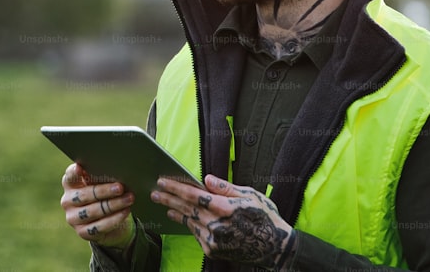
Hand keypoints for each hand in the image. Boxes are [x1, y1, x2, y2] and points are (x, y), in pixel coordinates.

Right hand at [60, 163, 136, 249]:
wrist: (111, 220)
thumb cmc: (105, 194)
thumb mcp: (101, 183)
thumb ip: (100, 176)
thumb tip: (114, 170)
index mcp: (70, 184)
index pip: (69, 176)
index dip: (74, 172)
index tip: (81, 169)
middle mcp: (68, 201)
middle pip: (84, 195)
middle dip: (104, 191)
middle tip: (120, 187)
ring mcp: (73, 218)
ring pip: (93, 211)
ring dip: (113, 204)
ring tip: (129, 199)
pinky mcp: (82, 232)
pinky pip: (99, 226)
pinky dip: (114, 219)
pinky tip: (125, 211)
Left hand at [151, 174, 295, 267]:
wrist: (274, 247)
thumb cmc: (264, 217)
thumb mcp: (249, 195)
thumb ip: (225, 188)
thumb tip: (206, 179)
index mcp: (225, 207)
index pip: (193, 195)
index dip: (176, 188)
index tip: (163, 181)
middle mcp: (217, 224)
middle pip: (187, 208)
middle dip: (169, 199)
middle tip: (155, 192)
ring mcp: (214, 239)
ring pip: (189, 222)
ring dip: (175, 212)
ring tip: (164, 205)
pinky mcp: (213, 250)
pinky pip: (196, 234)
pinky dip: (187, 224)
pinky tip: (180, 217)